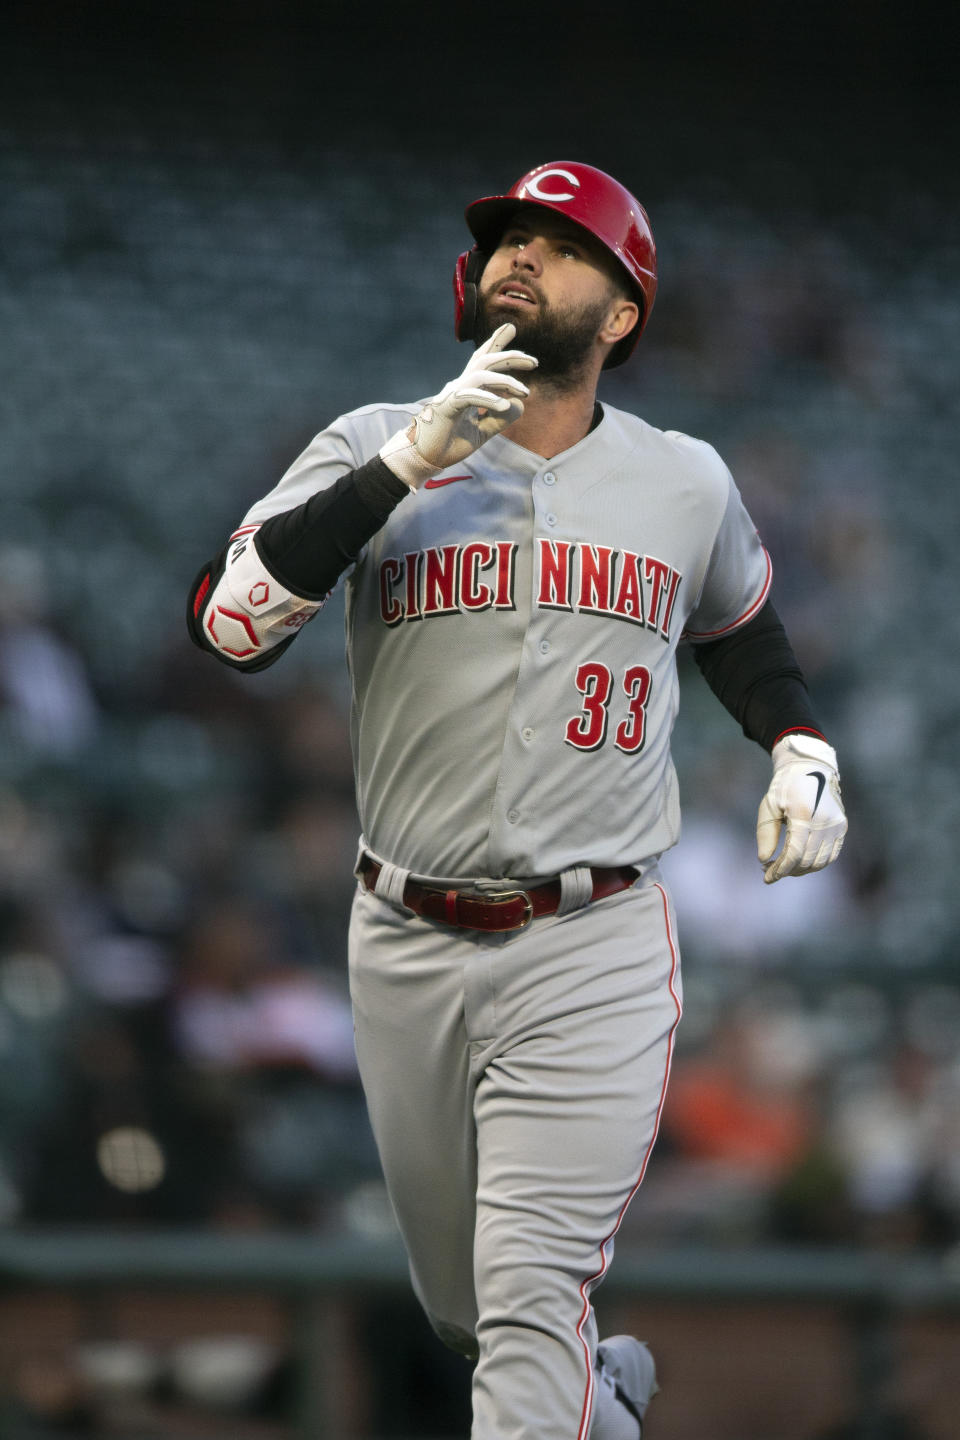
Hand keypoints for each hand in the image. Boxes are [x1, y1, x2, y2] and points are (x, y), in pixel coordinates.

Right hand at [379, 324, 536, 489]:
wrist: (423, 458)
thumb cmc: (448, 444)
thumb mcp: (482, 432)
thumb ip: (500, 419)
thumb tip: (520, 404)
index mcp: (467, 390)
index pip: (483, 362)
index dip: (496, 343)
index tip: (511, 327)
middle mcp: (459, 386)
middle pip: (485, 361)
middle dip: (509, 356)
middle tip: (534, 361)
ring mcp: (452, 394)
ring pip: (481, 374)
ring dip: (506, 381)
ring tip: (525, 392)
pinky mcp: (447, 406)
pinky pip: (470, 396)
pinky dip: (489, 399)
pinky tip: (504, 405)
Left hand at [756, 733, 846, 883]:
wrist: (811, 768)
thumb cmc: (785, 786)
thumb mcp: (769, 805)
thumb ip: (766, 833)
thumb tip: (764, 861)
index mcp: (804, 814)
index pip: (794, 853)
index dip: (780, 870)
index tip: (767, 877)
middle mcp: (824, 821)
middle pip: (806, 860)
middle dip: (787, 871)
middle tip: (770, 871)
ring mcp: (836, 825)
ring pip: (820, 862)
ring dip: (801, 870)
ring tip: (784, 867)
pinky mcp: (842, 827)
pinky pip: (831, 855)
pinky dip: (816, 864)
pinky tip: (800, 863)